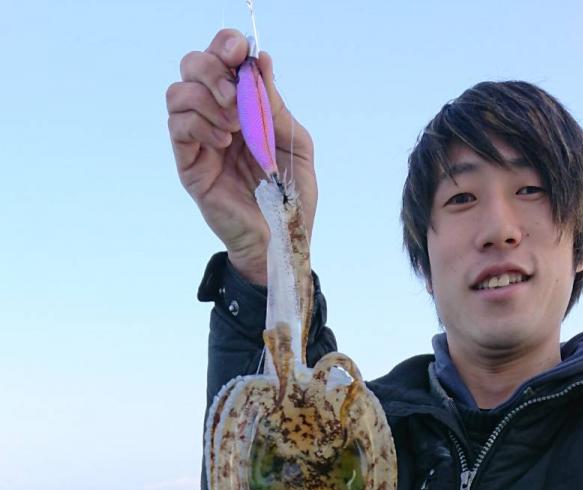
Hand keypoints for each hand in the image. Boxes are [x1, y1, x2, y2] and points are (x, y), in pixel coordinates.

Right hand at [167, 29, 317, 284]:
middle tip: (236, 99)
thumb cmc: (291, 198)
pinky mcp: (189, 164)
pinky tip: (222, 144)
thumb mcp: (294, 144)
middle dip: (212, 69)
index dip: (226, 45)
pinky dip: (200, 125)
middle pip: (192, 64)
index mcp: (243, 106)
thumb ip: (275, 105)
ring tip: (233, 129)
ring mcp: (199, 140)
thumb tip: (261, 61)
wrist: (280, 241)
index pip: (221, 57)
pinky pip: (178, 127)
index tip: (240, 55)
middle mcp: (216, 116)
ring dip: (207, 100)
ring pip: (178, 92)